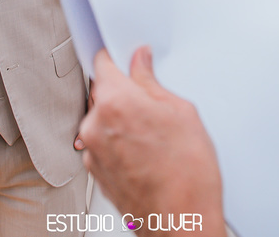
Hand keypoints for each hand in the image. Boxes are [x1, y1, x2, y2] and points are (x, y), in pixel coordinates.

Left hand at [77, 48, 226, 236]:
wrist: (181, 222)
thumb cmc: (186, 175)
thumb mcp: (181, 112)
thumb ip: (152, 82)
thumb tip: (141, 63)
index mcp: (115, 101)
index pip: (102, 63)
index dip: (116, 58)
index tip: (125, 59)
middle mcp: (95, 125)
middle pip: (102, 94)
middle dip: (124, 94)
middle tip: (153, 106)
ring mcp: (92, 151)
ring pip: (103, 122)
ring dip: (121, 123)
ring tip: (154, 138)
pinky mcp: (95, 172)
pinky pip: (104, 146)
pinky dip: (119, 145)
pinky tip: (147, 155)